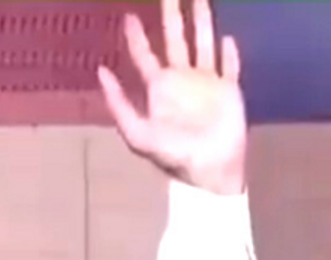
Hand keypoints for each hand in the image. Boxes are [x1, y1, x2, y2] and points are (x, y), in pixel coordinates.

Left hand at [97, 0, 246, 195]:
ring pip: (203, 44)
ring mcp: (206, 84)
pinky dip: (229, 54)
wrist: (207, 171)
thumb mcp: (137, 132)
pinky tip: (228, 38)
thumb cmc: (171, 155)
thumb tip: (100, 70)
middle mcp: (181, 81)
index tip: (129, 15)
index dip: (136, 36)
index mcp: (159, 88)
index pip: (144, 54)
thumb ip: (118, 103)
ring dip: (203, 22)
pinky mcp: (229, 91)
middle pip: (175, 40)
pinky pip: (230, 67)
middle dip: (172, 15)